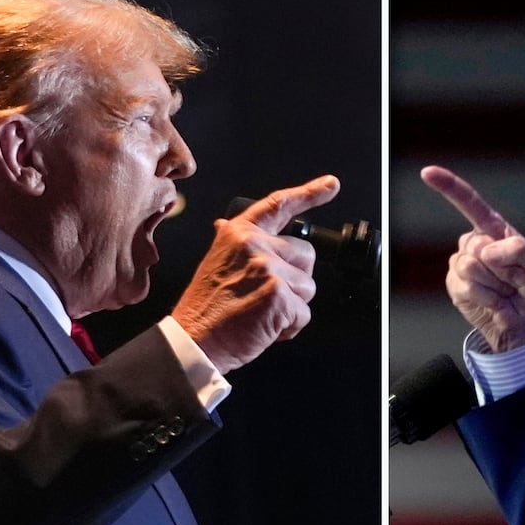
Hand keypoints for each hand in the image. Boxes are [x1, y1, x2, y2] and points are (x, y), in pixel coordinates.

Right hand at [172, 174, 339, 372]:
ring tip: (261, 312)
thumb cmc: (205, 308)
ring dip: (292, 305)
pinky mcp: (280, 295)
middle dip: (295, 279)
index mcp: (238, 234)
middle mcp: (255, 245)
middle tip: (266, 296)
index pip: (279, 205)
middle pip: (306, 255)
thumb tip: (227, 225)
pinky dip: (290, 327)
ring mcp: (269, 269)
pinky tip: (265, 327)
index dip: (309, 193)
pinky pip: (304, 313)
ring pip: (308, 286)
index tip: (330, 185)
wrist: (194, 339)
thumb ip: (235, 245)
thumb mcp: (215, 262)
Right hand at [420, 165, 524, 351]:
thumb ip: (521, 251)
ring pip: (469, 265)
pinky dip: (485, 298)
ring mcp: (462, 264)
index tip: (426, 172)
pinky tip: (495, 302)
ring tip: (505, 292)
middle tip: (516, 281)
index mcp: (495, 230)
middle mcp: (475, 243)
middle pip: (476, 243)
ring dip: (494, 284)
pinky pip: (464, 286)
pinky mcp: (455, 285)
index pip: (470, 204)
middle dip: (501, 266)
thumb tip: (486, 250)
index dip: (448, 187)